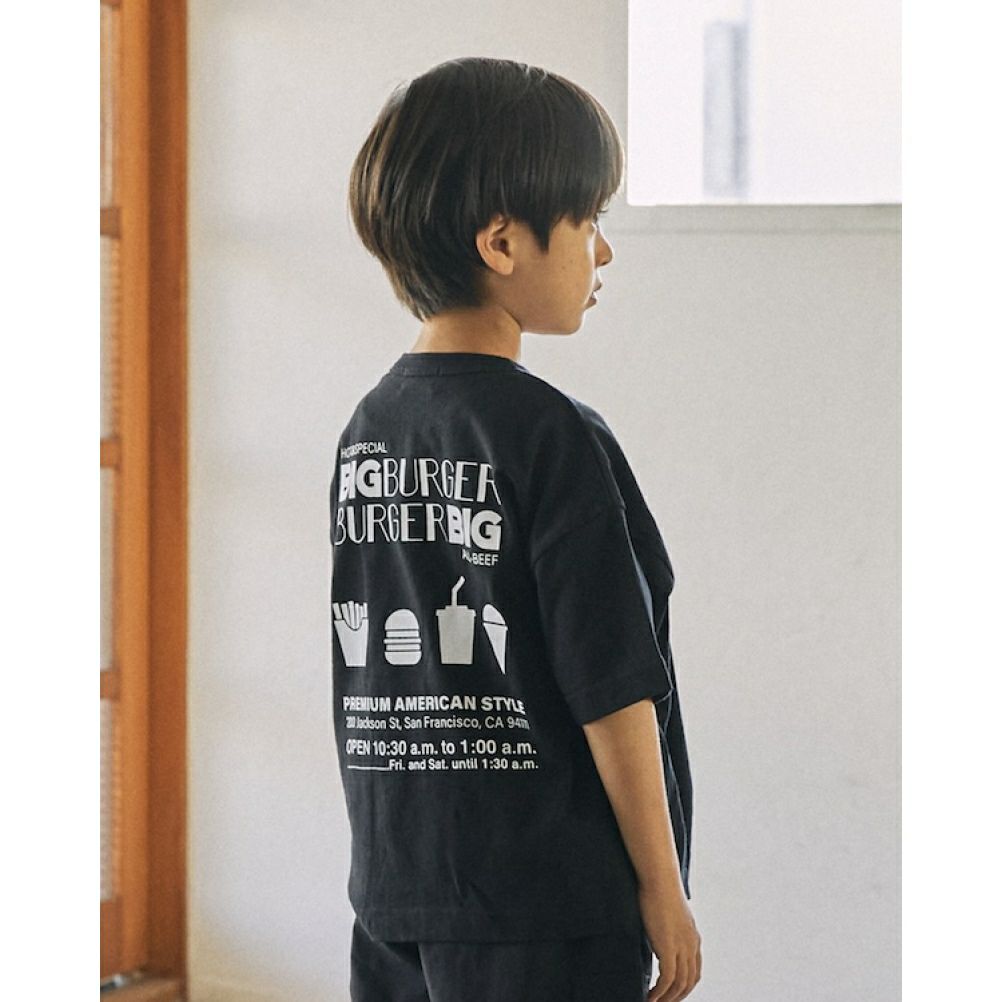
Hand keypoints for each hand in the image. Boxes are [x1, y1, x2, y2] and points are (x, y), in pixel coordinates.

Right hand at [638, 880, 701, 1000]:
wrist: (659, 878)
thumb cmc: (659, 888)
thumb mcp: (668, 913)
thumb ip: (667, 927)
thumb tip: (657, 932)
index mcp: (693, 937)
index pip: (695, 971)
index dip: (685, 987)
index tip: (672, 994)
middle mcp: (691, 945)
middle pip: (689, 982)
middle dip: (677, 997)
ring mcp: (682, 947)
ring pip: (679, 984)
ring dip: (667, 998)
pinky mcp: (669, 947)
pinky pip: (667, 979)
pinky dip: (659, 992)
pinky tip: (649, 996)